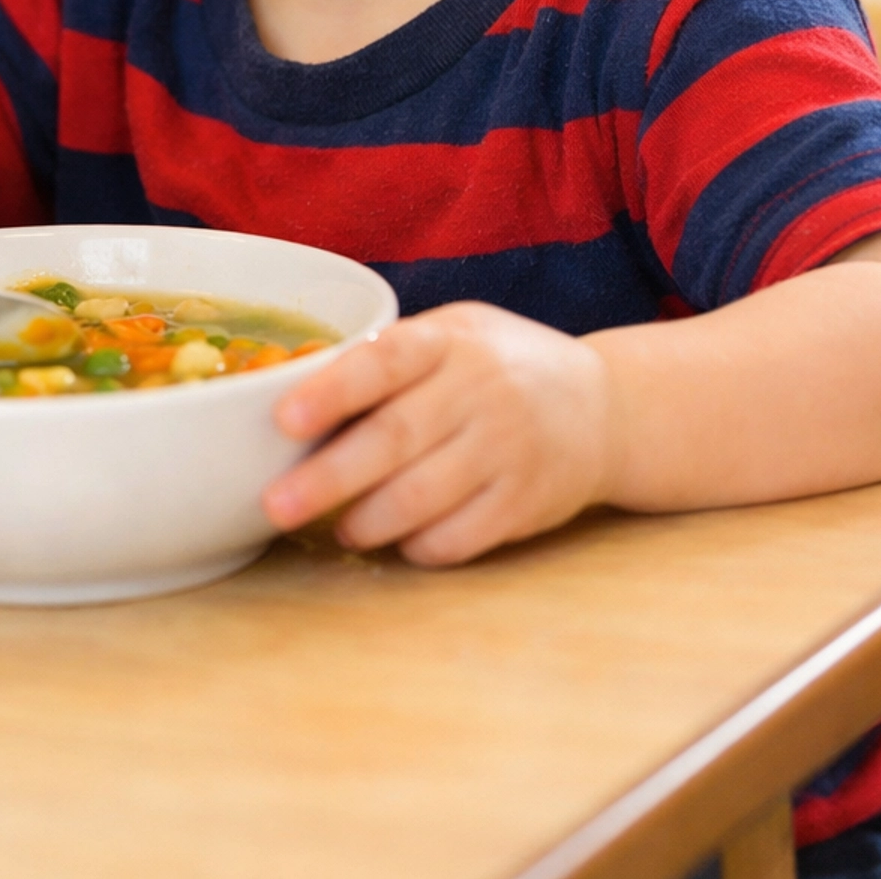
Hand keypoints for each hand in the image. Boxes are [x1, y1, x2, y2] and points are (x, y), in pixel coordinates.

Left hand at [264, 303, 611, 565]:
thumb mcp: (454, 334)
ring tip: (338, 527)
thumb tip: (295, 392)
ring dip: (368, 520)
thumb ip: (389, 356)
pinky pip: (459, 538)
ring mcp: (508, 449)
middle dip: (327, 477)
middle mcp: (481, 391)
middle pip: (394, 438)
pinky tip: (396, 542)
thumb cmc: (500, 367)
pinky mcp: (526, 504)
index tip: (283, 419)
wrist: (604, 408)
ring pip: (422, 497)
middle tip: (276, 504)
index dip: (331, 391)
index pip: (384, 361)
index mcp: (451, 341)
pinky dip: (417, 546)